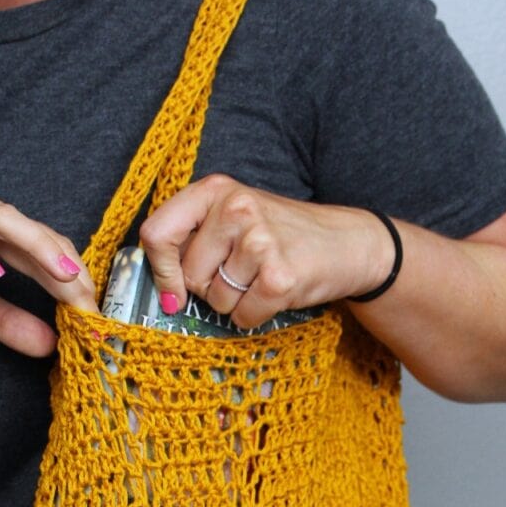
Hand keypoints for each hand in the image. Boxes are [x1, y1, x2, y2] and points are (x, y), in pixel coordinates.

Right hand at [0, 195, 96, 356]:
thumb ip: (7, 321)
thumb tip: (49, 345)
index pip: (49, 251)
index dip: (74, 280)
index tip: (94, 313)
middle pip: (37, 232)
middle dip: (67, 266)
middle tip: (88, 300)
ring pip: (4, 220)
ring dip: (39, 246)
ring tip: (63, 276)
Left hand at [138, 175, 393, 328]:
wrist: (347, 244)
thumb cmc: (284, 234)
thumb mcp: (236, 216)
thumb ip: (194, 236)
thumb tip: (159, 285)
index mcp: (217, 190)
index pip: (157, 233)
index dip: (159, 269)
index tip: (172, 290)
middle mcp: (236, 209)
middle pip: (189, 275)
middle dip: (209, 287)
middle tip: (242, 273)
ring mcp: (259, 242)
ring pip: (215, 300)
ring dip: (235, 302)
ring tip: (262, 279)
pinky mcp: (279, 277)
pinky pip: (242, 316)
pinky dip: (255, 315)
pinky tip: (275, 294)